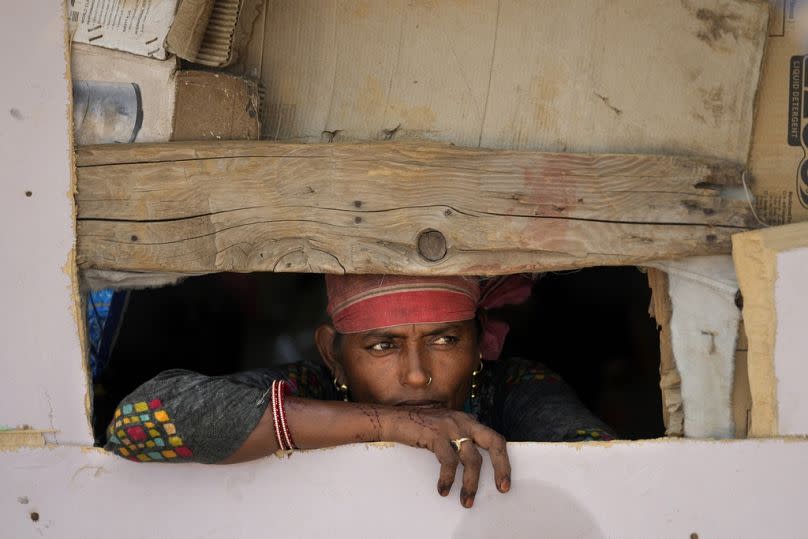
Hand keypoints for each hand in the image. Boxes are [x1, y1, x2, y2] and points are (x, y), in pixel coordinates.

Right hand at [382, 407, 510, 507]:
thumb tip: (473, 461)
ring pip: (472, 459)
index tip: (503, 482)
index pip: (494, 438)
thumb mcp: (445, 428)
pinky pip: (449, 462)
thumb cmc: (418, 428)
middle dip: (501, 467)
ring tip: (466, 501)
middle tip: (502, 488)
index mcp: (468, 421)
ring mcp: (451, 427)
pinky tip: (444, 489)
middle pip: (494, 442)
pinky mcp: (437, 434)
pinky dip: (448, 479)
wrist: (393, 419)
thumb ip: (460, 437)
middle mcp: (463, 421)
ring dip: (471, 483)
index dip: (503, 460)